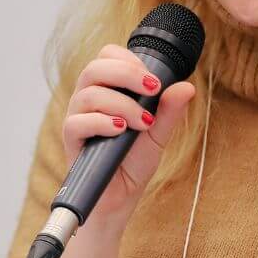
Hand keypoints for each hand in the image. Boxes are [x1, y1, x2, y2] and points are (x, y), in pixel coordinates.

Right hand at [60, 45, 196, 228]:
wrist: (119, 200)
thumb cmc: (132, 165)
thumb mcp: (158, 135)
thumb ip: (169, 111)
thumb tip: (186, 87)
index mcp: (106, 91)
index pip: (106, 57)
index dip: (128, 60)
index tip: (153, 80)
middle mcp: (87, 100)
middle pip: (94, 68)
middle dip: (127, 74)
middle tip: (152, 89)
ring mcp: (77, 119)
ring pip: (88, 93)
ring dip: (121, 104)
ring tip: (142, 122)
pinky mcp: (71, 141)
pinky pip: (77, 122)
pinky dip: (102, 123)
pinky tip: (121, 131)